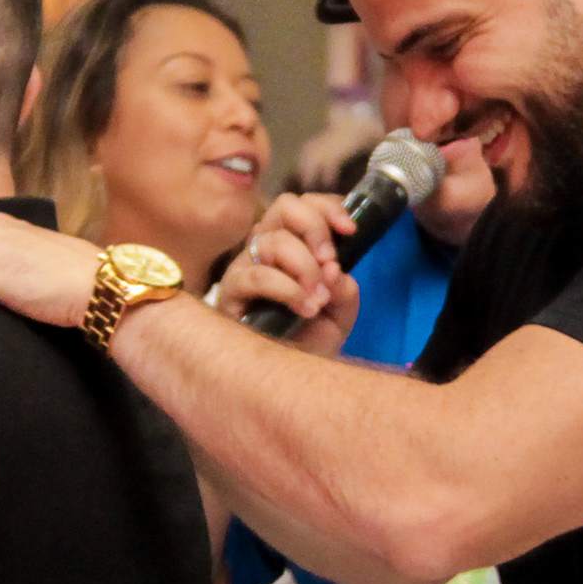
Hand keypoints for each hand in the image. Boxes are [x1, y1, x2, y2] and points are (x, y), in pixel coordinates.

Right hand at [218, 194, 362, 356]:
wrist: (287, 379)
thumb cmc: (309, 339)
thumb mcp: (341, 311)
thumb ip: (345, 288)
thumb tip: (333, 271)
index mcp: (293, 242)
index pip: (304, 204)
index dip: (328, 207)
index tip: (351, 230)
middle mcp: (266, 247)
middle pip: (285, 206)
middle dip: (315, 227)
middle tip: (330, 261)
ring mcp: (246, 266)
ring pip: (274, 241)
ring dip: (306, 267)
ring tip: (320, 299)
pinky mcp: (232, 290)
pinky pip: (258, 276)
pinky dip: (289, 289)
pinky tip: (306, 309)